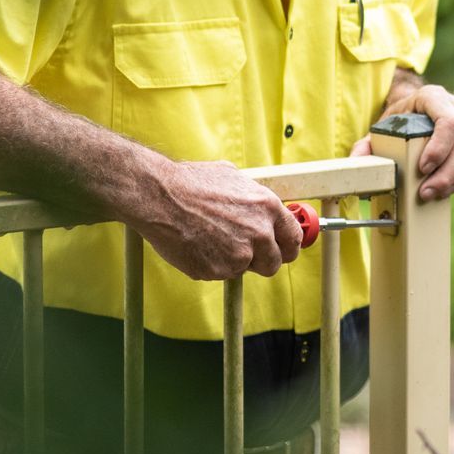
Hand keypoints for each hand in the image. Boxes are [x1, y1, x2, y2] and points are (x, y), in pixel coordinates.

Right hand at [136, 159, 303, 280]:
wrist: (160, 196)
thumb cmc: (191, 183)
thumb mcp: (234, 178)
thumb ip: (254, 199)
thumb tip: (262, 209)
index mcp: (267, 208)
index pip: (293, 238)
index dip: (287, 245)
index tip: (282, 248)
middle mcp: (258, 233)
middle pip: (274, 263)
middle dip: (262, 259)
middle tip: (244, 250)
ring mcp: (238, 256)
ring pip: (245, 269)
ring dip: (233, 260)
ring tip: (212, 238)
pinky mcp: (217, 271)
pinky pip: (221, 274)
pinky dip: (212, 264)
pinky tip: (199, 244)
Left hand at [349, 83, 453, 200]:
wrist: (423, 110)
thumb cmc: (404, 122)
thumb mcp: (383, 130)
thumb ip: (368, 146)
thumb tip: (356, 161)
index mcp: (433, 96)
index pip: (449, 121)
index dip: (439, 149)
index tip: (423, 170)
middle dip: (447, 174)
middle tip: (428, 193)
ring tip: (443, 191)